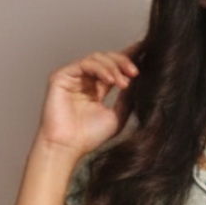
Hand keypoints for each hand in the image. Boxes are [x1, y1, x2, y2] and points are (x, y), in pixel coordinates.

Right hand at [35, 47, 139, 161]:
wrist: (69, 147)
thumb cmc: (89, 137)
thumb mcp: (117, 116)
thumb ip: (126, 98)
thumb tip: (138, 82)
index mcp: (96, 88)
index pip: (113, 68)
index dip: (127, 60)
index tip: (145, 57)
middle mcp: (84, 80)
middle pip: (106, 59)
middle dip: (123, 62)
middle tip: (135, 72)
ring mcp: (72, 77)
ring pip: (96, 58)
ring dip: (113, 67)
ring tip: (124, 82)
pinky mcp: (61, 76)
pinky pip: (84, 63)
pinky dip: (100, 69)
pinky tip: (111, 80)